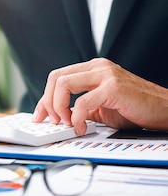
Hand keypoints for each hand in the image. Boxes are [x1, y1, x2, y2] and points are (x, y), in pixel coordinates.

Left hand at [33, 58, 167, 133]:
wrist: (166, 110)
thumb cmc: (136, 109)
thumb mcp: (102, 107)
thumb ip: (81, 107)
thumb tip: (59, 117)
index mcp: (93, 69)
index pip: (57, 77)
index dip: (44, 98)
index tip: (40, 115)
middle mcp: (98, 67)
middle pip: (56, 78)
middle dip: (47, 101)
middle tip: (52, 120)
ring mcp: (106, 75)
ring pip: (63, 84)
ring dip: (58, 107)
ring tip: (67, 123)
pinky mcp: (113, 87)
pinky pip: (83, 102)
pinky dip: (77, 118)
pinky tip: (82, 127)